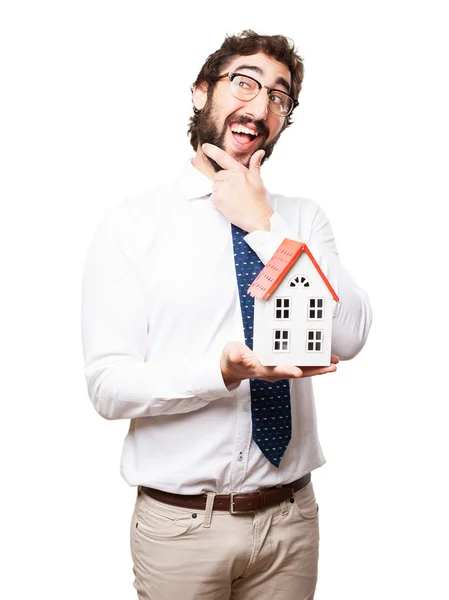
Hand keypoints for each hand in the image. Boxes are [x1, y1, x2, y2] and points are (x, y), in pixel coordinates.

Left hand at [202, 143, 273, 232]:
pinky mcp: (218, 198)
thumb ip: (255, 165)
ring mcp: (223, 187)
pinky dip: (218, 202)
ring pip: (215, 187)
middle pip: (218, 176)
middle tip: (235, 192)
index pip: (223, 157)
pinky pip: (213, 197)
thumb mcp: (258, 180)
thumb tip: (260, 152)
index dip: (212, 151)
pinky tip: (229, 205)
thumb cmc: (258, 200)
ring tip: (233, 199)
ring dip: (221, 193)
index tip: (205, 146)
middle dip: (223, 183)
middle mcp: (230, 177)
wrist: (257, 217)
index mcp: (240, 171)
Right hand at [221, 341, 338, 387]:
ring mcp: (280, 369)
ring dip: (319, 367)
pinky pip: (301, 364)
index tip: (298, 371)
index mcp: (261, 369)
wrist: (234, 365)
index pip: (276, 371)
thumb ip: (234, 355)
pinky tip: (324, 357)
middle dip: (315, 370)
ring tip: (334, 362)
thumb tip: (237, 355)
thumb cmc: (233, 358)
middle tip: (331, 367)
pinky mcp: (283, 364)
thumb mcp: (231, 354)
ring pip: (303, 369)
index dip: (287, 371)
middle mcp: (274, 372)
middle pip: (297, 372)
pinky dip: (313, 361)